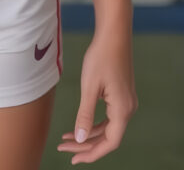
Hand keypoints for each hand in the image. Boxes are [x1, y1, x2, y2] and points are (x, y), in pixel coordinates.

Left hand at [56, 29, 137, 163]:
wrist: (113, 35)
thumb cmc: (101, 57)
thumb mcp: (89, 87)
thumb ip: (85, 115)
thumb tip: (79, 138)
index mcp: (122, 110)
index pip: (109, 143)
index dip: (92, 153)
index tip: (73, 158)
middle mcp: (128, 109)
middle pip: (108, 137)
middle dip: (85, 145)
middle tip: (64, 147)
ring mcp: (126, 102)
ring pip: (107, 128)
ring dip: (88, 134)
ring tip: (67, 137)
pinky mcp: (121, 95)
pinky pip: (109, 117)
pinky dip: (94, 123)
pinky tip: (80, 123)